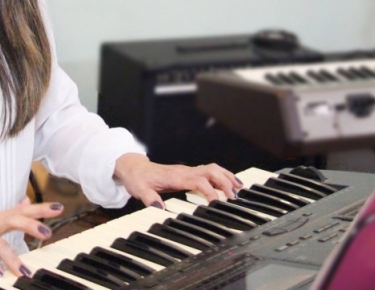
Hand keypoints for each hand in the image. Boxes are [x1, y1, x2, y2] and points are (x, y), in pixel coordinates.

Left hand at [114, 153, 241, 205]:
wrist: (134, 167)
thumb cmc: (138, 178)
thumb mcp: (139, 189)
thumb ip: (149, 198)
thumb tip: (159, 208)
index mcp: (176, 176)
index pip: (198, 181)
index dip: (209, 191)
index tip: (216, 203)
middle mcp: (185, 171)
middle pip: (210, 171)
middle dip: (225, 182)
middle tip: (235, 196)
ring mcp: (188, 171)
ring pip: (212, 169)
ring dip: (226, 177)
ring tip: (240, 188)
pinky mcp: (188, 173)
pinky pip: (209, 172)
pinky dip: (222, 176)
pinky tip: (229, 183)